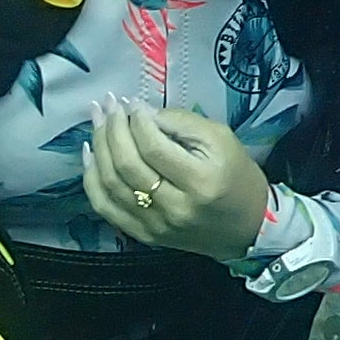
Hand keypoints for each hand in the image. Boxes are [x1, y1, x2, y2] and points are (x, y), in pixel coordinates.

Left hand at [83, 102, 273, 262]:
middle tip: (108, 104)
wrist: (248, 229)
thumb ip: (181, 122)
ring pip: (111, 185)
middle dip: (112, 129)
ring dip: (98, 148)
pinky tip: (90, 154)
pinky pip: (106, 207)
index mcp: (200, 182)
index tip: (132, 103)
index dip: (137, 121)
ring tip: (97, 121)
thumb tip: (141, 111)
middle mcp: (176, 208)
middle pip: (127, 165)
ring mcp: (156, 225)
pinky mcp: (144, 236)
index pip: (153, 147)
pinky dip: (91, 179)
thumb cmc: (237, 177)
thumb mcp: (221, 140)